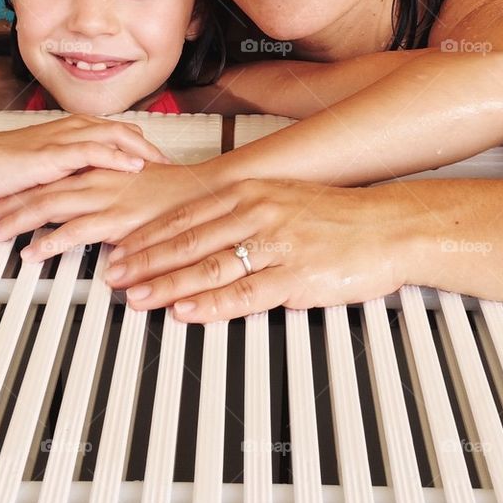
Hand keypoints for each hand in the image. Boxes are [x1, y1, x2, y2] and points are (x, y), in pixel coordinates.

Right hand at [0, 114, 170, 199]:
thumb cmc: (3, 167)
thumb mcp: (45, 171)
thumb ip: (70, 173)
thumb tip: (92, 188)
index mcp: (72, 131)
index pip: (118, 133)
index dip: (143, 146)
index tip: (162, 162)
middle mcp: (72, 130)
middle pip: (124, 131)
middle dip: (152, 147)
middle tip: (172, 165)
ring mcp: (63, 139)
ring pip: (115, 136)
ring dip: (143, 150)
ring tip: (164, 165)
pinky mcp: (53, 154)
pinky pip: (93, 151)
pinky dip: (117, 158)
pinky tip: (135, 168)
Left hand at [0, 162, 222, 254]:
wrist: (204, 192)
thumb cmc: (175, 191)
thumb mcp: (136, 185)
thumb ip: (111, 190)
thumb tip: (92, 205)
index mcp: (101, 166)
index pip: (52, 176)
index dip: (24, 189)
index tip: (1, 201)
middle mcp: (98, 177)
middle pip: (42, 190)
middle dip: (9, 206)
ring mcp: (105, 196)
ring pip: (50, 206)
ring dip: (18, 223)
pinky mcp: (115, 217)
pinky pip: (74, 230)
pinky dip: (50, 242)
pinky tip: (32, 253)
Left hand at [102, 179, 410, 321]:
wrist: (388, 225)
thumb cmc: (338, 214)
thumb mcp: (284, 197)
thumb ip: (243, 211)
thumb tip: (203, 228)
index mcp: (252, 192)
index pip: (186, 215)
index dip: (148, 236)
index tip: (121, 249)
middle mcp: (259, 212)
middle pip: (188, 239)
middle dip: (144, 260)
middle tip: (114, 275)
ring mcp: (276, 244)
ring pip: (208, 266)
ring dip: (166, 283)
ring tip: (138, 296)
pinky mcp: (296, 275)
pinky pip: (244, 293)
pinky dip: (210, 304)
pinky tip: (186, 310)